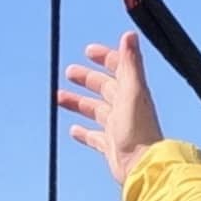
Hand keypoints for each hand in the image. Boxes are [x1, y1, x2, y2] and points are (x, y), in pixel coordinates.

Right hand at [58, 33, 163, 184]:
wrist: (142, 166)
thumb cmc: (139, 130)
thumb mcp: (132, 91)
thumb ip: (130, 63)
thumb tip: (129, 34)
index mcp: (132, 92)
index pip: (119, 69)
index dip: (106, 58)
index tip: (88, 51)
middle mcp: (126, 108)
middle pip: (104, 88)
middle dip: (87, 79)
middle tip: (69, 72)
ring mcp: (118, 128)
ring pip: (95, 111)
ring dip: (79, 102)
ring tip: (59, 97)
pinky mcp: (111, 147)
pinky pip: (95, 137)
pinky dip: (84, 132)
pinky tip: (73, 130)